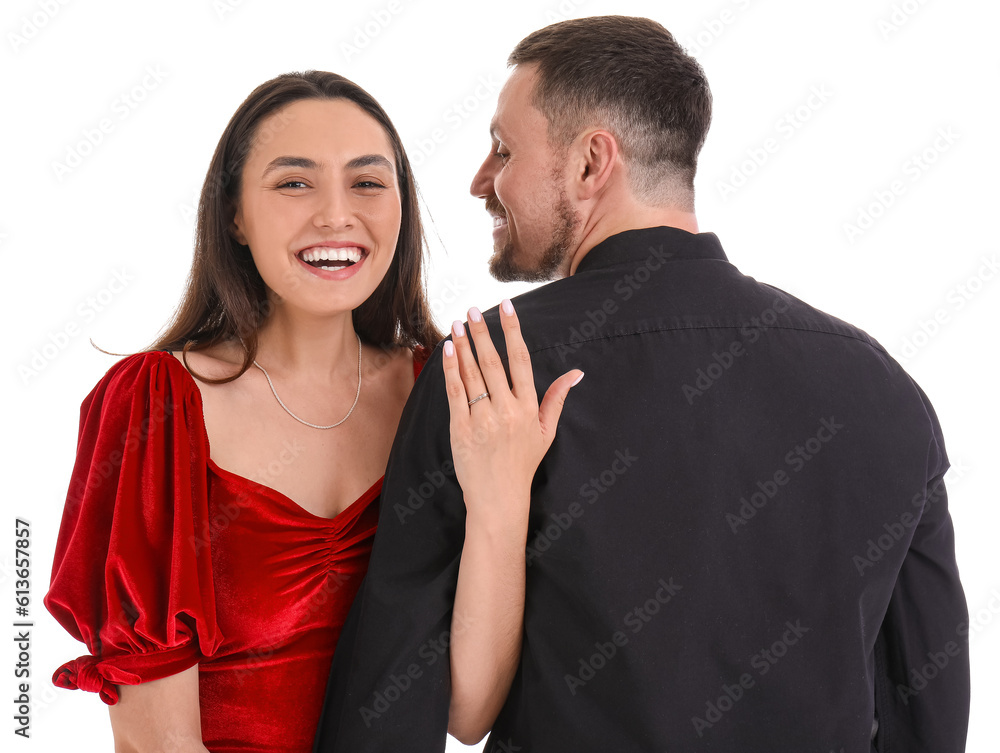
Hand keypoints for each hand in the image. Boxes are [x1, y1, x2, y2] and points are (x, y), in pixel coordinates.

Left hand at [442, 299, 583, 522]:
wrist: (499, 498)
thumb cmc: (523, 464)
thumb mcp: (546, 432)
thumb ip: (557, 399)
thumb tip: (576, 373)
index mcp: (528, 407)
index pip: (521, 360)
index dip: (513, 331)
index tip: (506, 307)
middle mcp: (506, 410)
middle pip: (492, 362)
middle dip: (482, 332)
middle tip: (473, 310)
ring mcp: (483, 419)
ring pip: (472, 374)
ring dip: (464, 345)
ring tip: (457, 323)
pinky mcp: (461, 429)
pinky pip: (455, 392)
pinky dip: (451, 369)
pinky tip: (448, 350)